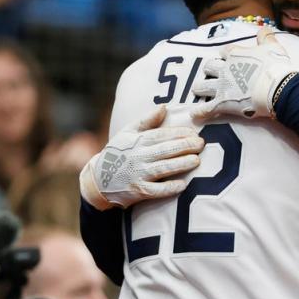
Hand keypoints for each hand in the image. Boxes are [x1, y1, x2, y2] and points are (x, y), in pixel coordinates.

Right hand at [80, 105, 203, 209]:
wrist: (98, 180)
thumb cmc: (117, 154)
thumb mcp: (127, 133)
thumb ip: (146, 121)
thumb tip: (163, 107)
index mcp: (137, 141)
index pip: (160, 135)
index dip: (178, 133)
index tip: (194, 133)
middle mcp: (138, 157)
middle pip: (164, 150)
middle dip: (184, 146)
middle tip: (200, 144)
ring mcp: (138, 174)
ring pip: (163, 168)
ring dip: (180, 164)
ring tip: (196, 160)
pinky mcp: (139, 191)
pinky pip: (156, 190)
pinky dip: (169, 188)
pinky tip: (183, 185)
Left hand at [191, 27, 296, 119]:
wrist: (277, 87)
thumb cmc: (275, 66)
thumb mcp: (273, 47)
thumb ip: (266, 37)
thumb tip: (264, 28)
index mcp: (235, 55)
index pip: (225, 51)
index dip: (226, 55)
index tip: (228, 57)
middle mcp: (225, 70)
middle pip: (209, 67)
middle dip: (209, 70)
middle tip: (210, 73)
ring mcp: (222, 87)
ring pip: (203, 87)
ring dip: (200, 88)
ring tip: (197, 90)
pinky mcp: (222, 103)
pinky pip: (206, 108)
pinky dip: (200, 112)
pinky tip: (194, 114)